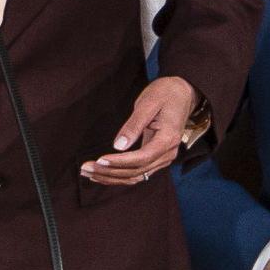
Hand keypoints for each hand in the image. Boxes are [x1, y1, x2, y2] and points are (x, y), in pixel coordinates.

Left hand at [81, 76, 200, 186]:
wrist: (183, 92)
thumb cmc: (165, 93)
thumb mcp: (148, 103)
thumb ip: (133, 125)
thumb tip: (118, 146)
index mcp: (168, 139)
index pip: (141, 158)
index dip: (119, 162)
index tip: (100, 160)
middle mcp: (168, 153)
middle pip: (137, 171)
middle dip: (110, 172)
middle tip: (86, 168)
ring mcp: (164, 158)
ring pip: (136, 176)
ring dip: (112, 177)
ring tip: (89, 173)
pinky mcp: (157, 158)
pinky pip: (138, 172)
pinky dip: (119, 175)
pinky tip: (103, 174)